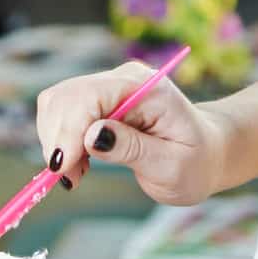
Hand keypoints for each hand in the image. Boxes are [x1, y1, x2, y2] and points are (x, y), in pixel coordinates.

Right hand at [36, 61, 230, 204]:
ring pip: (54, 105)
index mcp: (145, 88)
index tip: (65, 169)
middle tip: (72, 178)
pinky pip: (58, 114)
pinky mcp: (92, 102)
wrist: (203, 153)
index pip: (89, 96)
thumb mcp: (171, 165)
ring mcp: (105, 88)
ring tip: (77, 173)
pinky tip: (77, 162)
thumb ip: (131, 149)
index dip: (69, 131)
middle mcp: (121, 80)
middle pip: (64, 98)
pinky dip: (57, 142)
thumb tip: (91, 136)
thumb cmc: (194, 162)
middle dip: (58, 140)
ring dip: (55, 142)